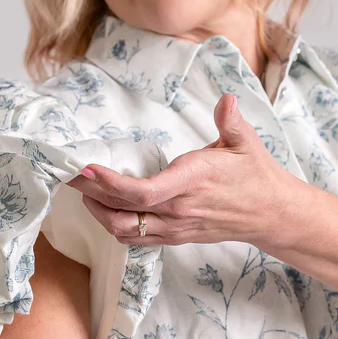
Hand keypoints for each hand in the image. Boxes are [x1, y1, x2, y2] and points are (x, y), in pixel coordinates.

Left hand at [65, 93, 297, 251]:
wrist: (270, 214)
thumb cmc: (256, 175)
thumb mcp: (245, 142)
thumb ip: (230, 120)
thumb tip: (225, 100)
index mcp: (191, 182)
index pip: (141, 192)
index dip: (109, 184)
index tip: (87, 168)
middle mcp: (178, 210)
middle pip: (120, 211)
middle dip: (89, 193)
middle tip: (68, 174)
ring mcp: (174, 228)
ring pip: (122, 229)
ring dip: (98, 212)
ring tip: (82, 190)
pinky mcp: (174, 237)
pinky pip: (134, 239)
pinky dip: (113, 226)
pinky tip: (104, 209)